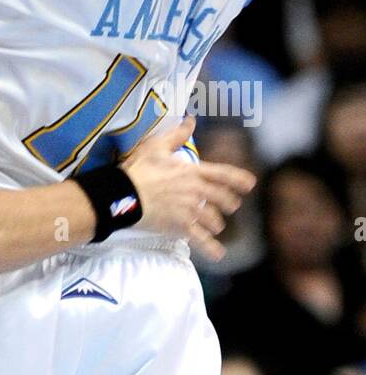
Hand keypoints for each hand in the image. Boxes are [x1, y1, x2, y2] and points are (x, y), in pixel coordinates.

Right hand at [123, 116, 255, 260]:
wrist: (124, 194)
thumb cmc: (139, 169)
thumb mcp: (156, 146)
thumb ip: (177, 135)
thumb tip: (190, 120)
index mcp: (192, 171)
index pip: (222, 174)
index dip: (238, 179)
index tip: (250, 184)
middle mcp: (196, 191)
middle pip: (223, 199)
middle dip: (230, 203)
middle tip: (232, 206)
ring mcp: (190, 210)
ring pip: (214, 219)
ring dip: (217, 222)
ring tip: (216, 225)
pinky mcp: (181, 226)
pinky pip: (201, 239)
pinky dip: (211, 247)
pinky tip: (218, 254)